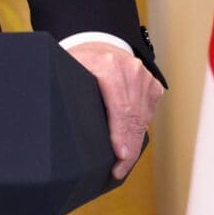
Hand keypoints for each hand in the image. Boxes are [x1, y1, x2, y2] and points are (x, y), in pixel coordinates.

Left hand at [67, 41, 163, 179]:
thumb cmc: (79, 60)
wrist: (101, 44)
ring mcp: (145, 78)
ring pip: (143, 120)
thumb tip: (59, 124)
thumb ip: (69, 91)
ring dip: (133, 142)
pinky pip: (148, 114)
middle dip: (128, 149)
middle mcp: (131, 71)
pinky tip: (128, 141)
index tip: (120, 157)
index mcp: (107, 67)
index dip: (121, 135)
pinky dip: (138, 129)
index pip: (120, 108)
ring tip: (122, 162)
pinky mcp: (154, 86)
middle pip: (134, 119)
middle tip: (118, 170)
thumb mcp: (68, 70)